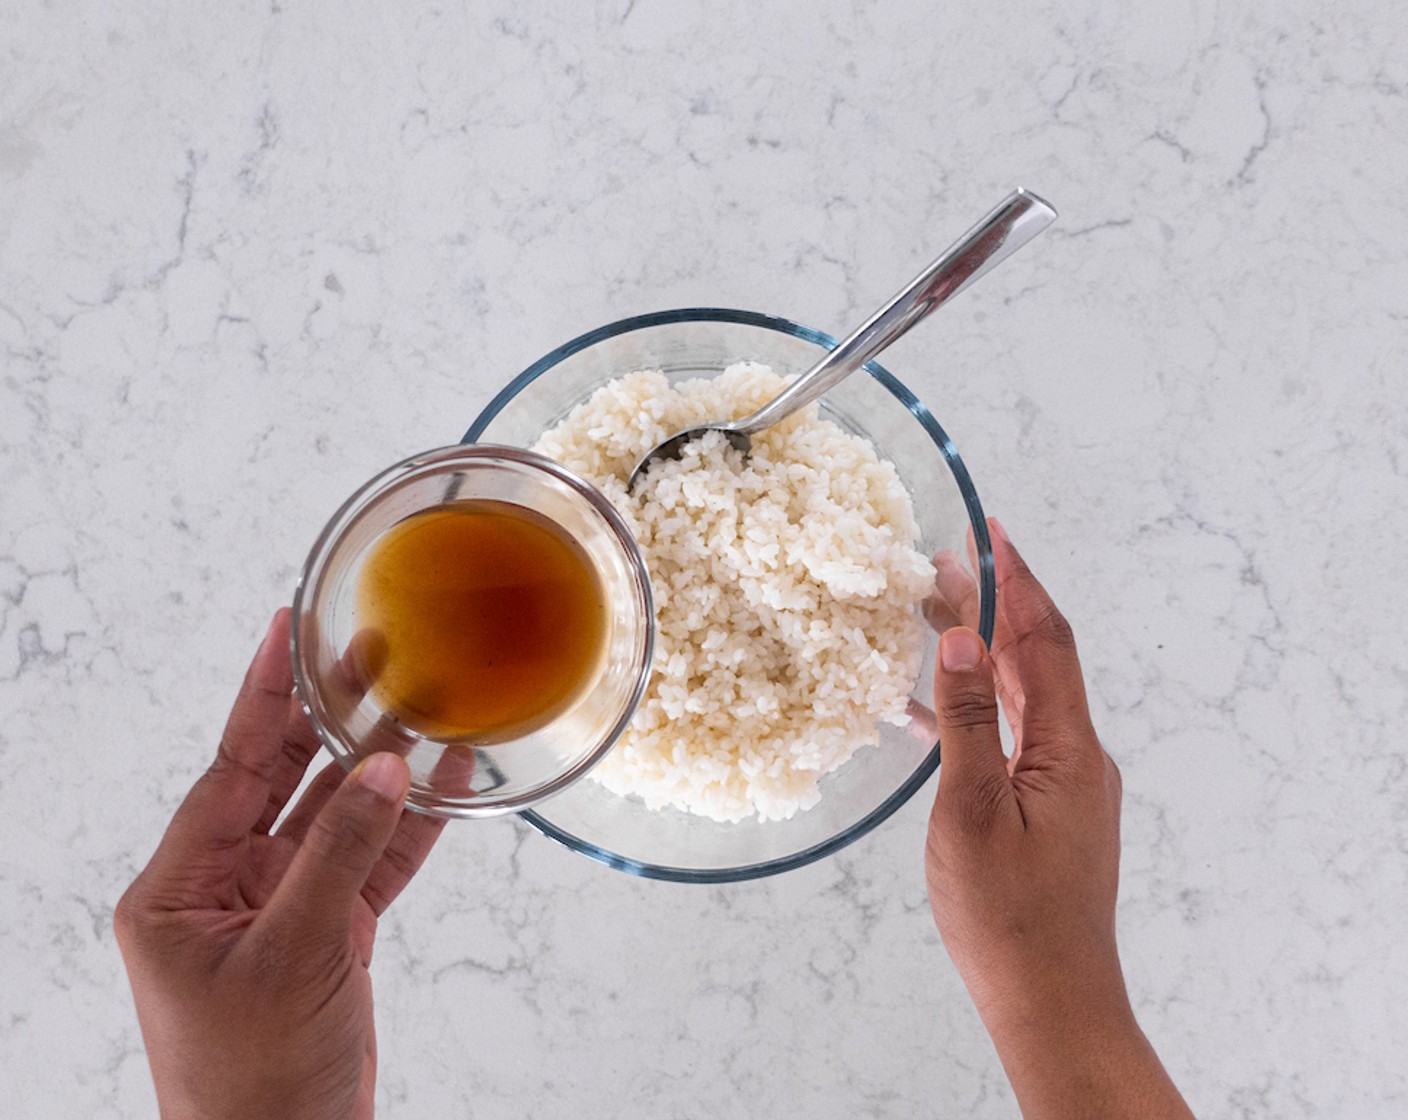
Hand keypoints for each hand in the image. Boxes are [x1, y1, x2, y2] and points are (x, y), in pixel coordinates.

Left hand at [115, 610, 444, 1119]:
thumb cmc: (254, 1082)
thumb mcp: (294, 954)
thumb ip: (341, 853)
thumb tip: (388, 769)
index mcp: (180, 889)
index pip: (229, 768)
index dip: (262, 695)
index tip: (285, 627)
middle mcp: (227, 888)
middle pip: (285, 779)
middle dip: (330, 718)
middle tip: (371, 650)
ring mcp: (284, 908)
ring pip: (338, 816)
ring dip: (382, 766)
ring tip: (422, 700)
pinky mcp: (332, 934)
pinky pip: (374, 862)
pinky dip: (412, 826)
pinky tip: (447, 777)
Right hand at [925, 520, 1193, 1119]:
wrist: (1052, 1002)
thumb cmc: (1010, 919)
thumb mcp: (972, 811)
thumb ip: (969, 721)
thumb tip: (959, 641)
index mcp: (1069, 749)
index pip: (1047, 640)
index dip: (1019, 581)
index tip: (991, 531)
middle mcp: (1079, 759)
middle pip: (1037, 660)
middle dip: (995, 606)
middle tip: (946, 563)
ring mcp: (1067, 788)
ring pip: (1024, 698)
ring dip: (985, 653)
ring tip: (936, 615)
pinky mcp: (1049, 814)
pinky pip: (1014, 738)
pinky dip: (978, 709)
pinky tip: (936, 708)